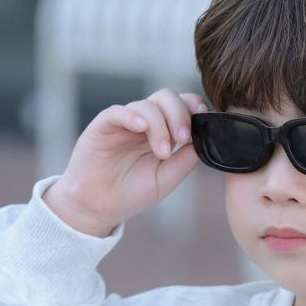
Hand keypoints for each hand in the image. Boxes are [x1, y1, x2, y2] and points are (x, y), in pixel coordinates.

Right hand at [43, 88, 208, 236]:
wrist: (98, 208)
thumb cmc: (131, 193)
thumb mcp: (166, 179)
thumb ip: (185, 160)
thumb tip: (207, 139)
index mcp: (162, 131)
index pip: (182, 105)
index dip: (194, 106)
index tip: (204, 120)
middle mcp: (145, 122)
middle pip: (166, 97)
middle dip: (179, 114)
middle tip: (183, 138)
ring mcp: (124, 122)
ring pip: (146, 105)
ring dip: (160, 125)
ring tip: (162, 153)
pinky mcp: (103, 126)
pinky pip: (118, 112)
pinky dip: (132, 116)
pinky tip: (141, 128)